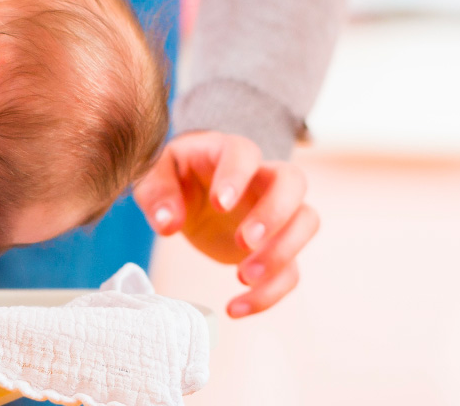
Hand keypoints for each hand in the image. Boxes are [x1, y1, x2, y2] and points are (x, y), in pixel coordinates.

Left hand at [133, 130, 318, 317]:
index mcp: (227, 152)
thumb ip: (157, 194)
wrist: (189, 195)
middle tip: (243, 243)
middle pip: (293, 182)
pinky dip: (269, 293)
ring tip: (241, 276)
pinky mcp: (276, 246)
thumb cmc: (173, 178)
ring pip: (306, 222)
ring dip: (282, 254)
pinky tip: (235, 307)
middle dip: (274, 214)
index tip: (220, 205)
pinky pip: (291, 269)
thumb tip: (169, 223)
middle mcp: (261, 177)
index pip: (244, 153)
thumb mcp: (153, 177)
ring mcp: (275, 211)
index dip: (237, 177)